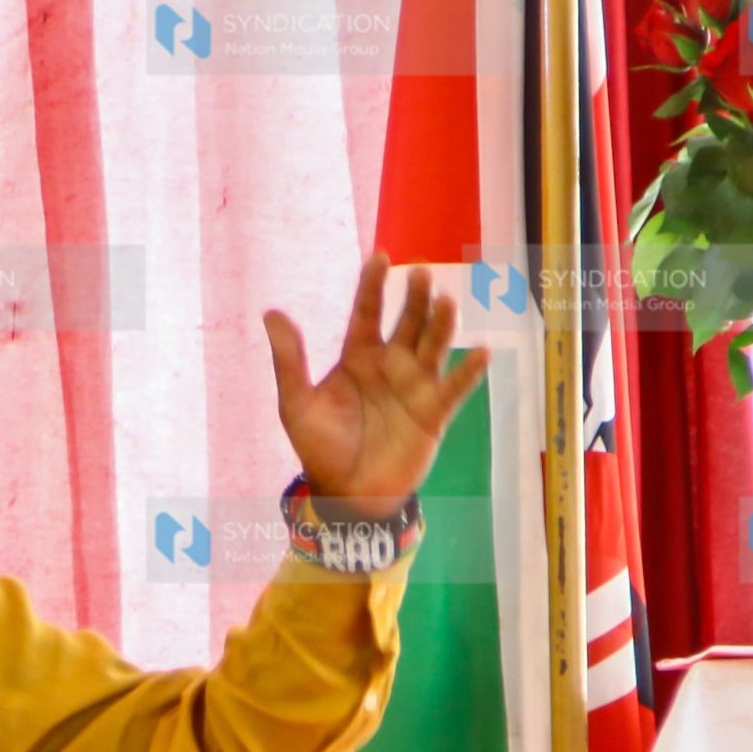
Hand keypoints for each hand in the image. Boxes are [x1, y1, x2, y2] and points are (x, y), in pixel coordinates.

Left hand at [263, 252, 490, 517]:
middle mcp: (391, 364)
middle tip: (422, 272)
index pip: (367, 312)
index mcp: (358, 356)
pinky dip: (469, 370)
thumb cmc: (321, 447)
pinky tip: (481, 351)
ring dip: (442, 323)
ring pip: (434, 345)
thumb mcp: (297, 402)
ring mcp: (416, 385)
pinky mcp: (434, 412)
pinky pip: (455, 387)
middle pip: (407, 321)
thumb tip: (271, 312)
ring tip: (448, 302)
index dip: (373, 285)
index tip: (380, 257)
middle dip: (415, 297)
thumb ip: (289, 359)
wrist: (347, 494)